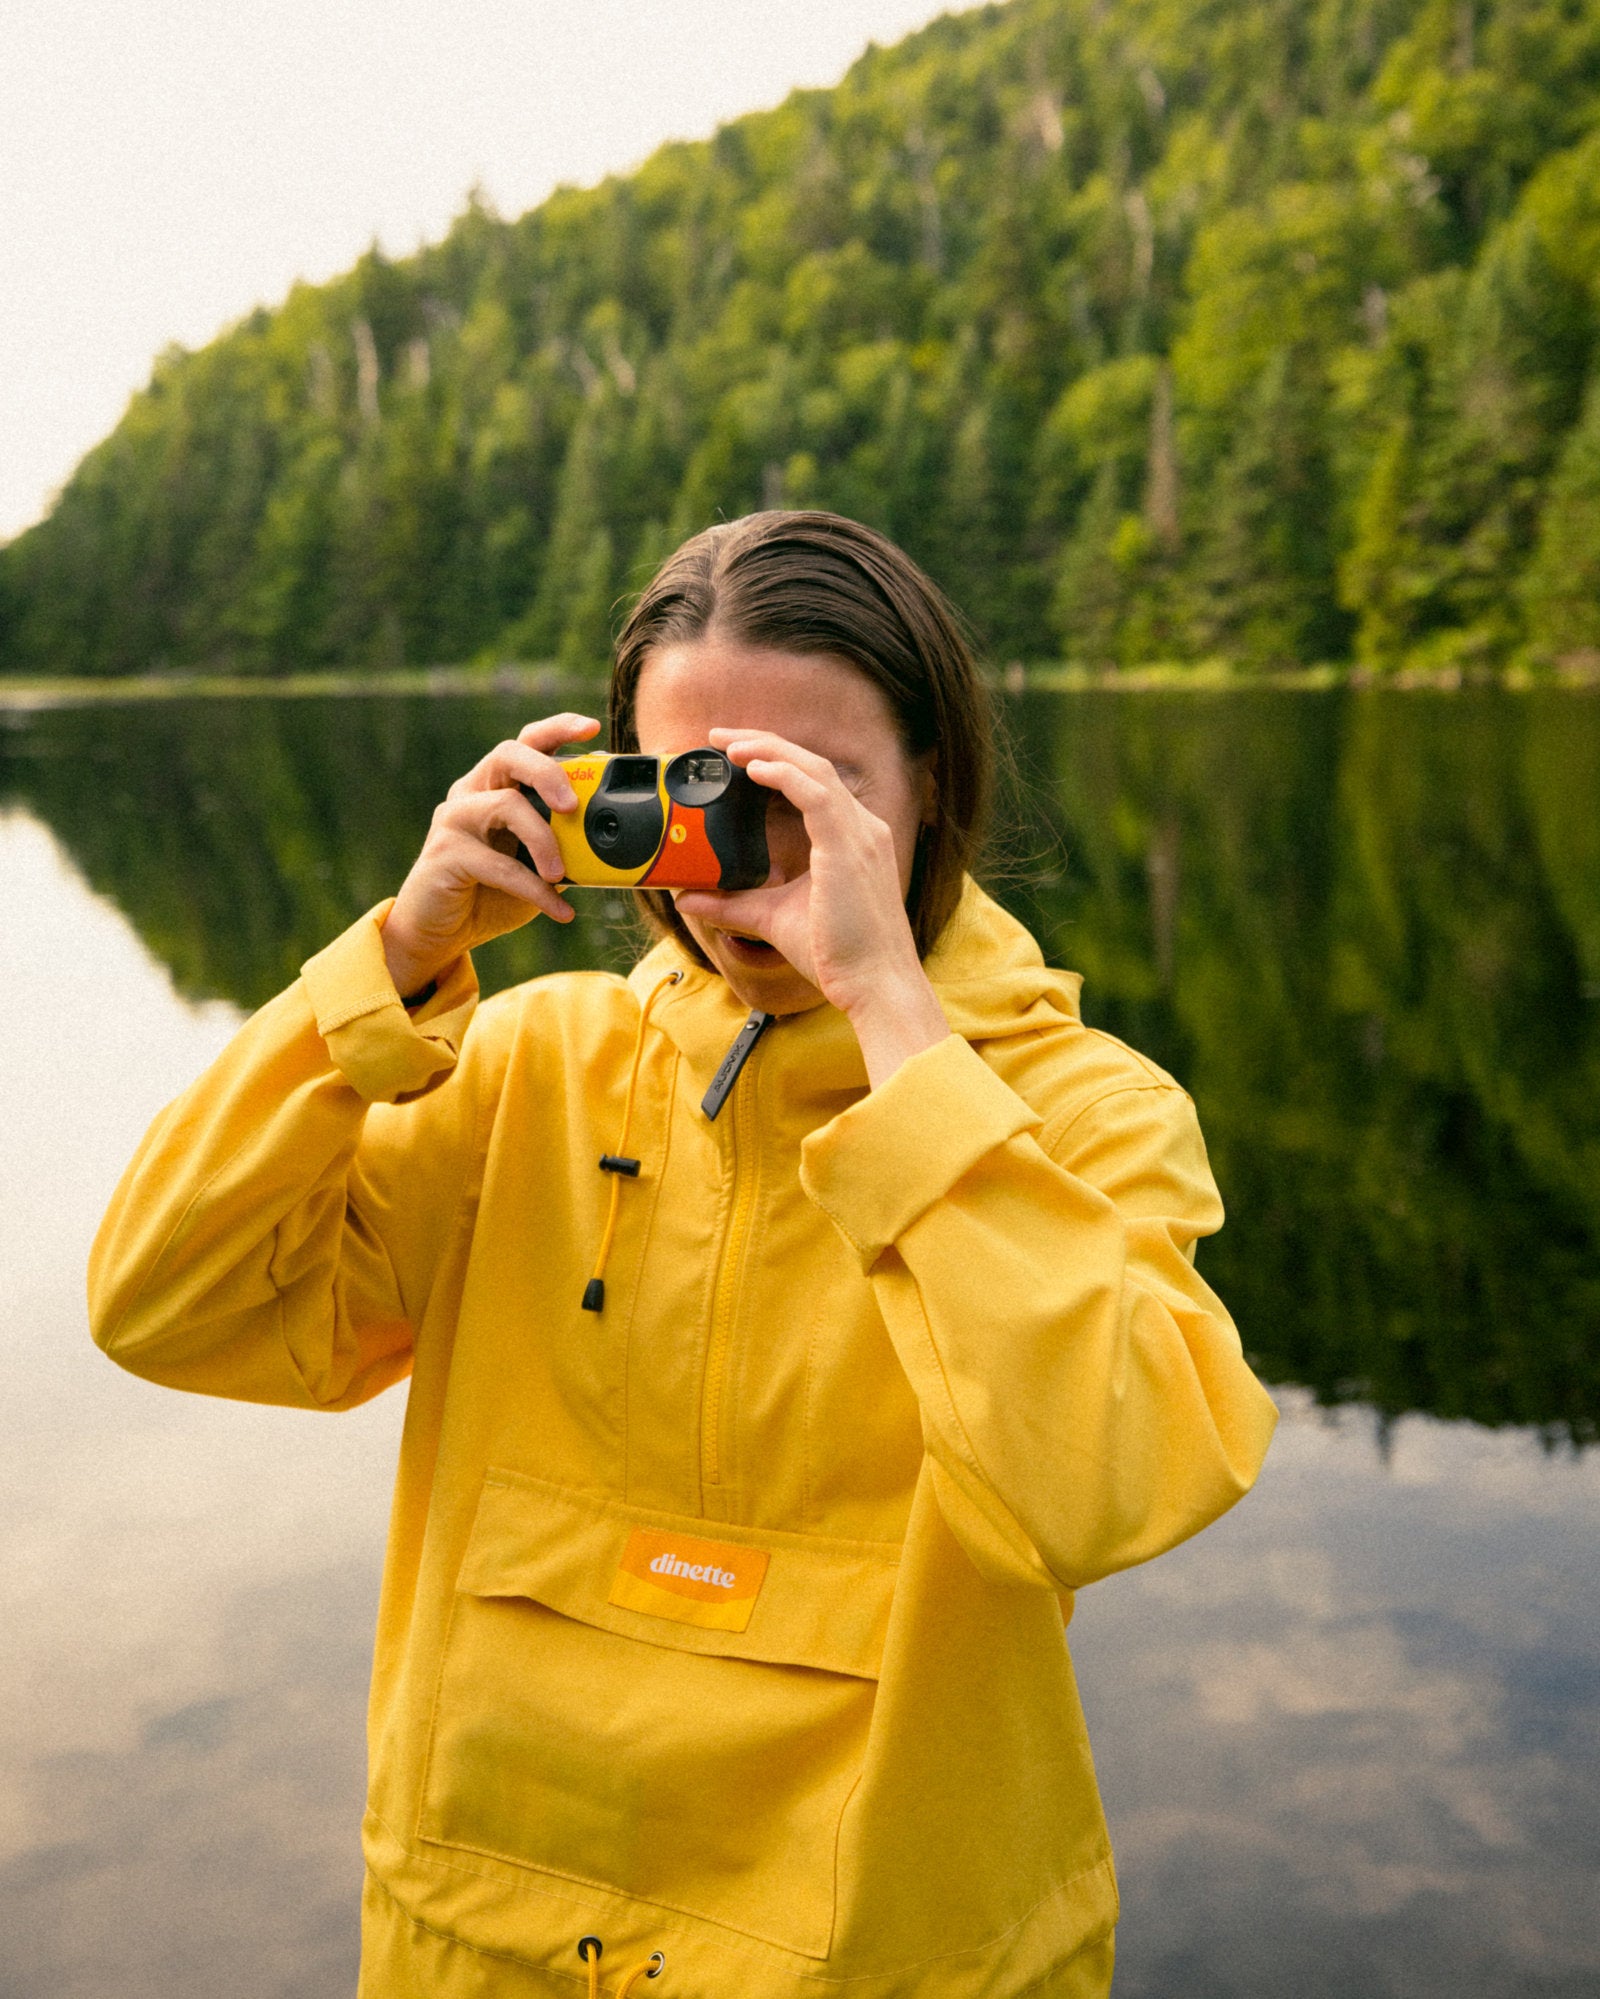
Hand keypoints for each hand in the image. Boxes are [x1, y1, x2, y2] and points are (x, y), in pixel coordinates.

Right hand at [380, 713, 597, 996]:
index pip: (526, 743)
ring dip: (543, 840)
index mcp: (496, 786)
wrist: (441, 934)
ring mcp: (455, 819)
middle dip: (547, 771)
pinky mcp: (444, 853)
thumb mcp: (539, 867)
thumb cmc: (492, 893)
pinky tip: (559, 911)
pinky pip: (498, 865)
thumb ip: (567, 847)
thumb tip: (616, 841)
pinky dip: (534, 889)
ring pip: (505, 805)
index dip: (558, 729)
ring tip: (561, 875)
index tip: (592, 728)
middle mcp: (472, 793)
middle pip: (508, 754)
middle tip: (573, 805)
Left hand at [675, 728, 947, 1083]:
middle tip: (720, 736)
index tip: (734, 754)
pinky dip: (783, 774)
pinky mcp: (848, 849)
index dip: (775, 759)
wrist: (874, 985)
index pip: (813, 781)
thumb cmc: (838, 955)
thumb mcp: (771, 919)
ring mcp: (859, 835)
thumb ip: (731, 905)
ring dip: (768, 750)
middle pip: (812, 765)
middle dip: (765, 743)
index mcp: (852, 839)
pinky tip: (752, 768)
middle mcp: (861, 828)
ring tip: (729, 744)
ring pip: (813, 770)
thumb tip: (687, 898)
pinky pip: (815, 795)